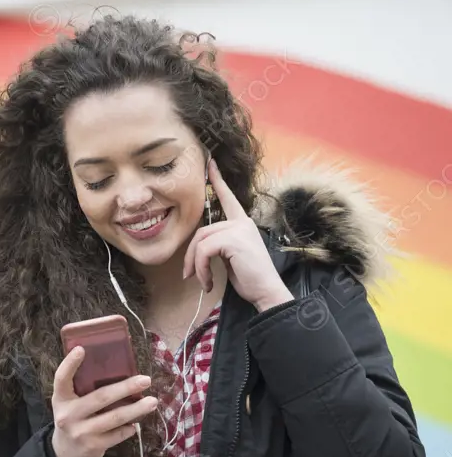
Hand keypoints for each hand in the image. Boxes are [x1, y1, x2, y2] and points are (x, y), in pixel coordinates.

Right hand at [50, 347, 158, 456]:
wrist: (65, 454)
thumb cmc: (73, 419)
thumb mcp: (68, 403)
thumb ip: (82, 389)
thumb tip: (115, 369)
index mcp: (60, 399)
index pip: (61, 378)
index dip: (70, 363)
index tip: (82, 349)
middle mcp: (68, 415)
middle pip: (100, 397)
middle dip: (126, 387)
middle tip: (145, 380)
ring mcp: (81, 432)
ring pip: (115, 417)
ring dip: (136, 409)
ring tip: (152, 402)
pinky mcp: (93, 446)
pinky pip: (118, 434)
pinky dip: (130, 428)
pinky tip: (135, 423)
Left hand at [182, 160, 293, 312]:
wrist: (267, 292)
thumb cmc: (250, 278)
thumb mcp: (232, 256)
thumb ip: (219, 244)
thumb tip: (198, 247)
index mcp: (242, 223)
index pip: (228, 198)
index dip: (218, 181)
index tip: (210, 164)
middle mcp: (241, 222)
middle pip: (201, 231)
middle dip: (190, 255)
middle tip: (189, 275)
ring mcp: (238, 229)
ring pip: (200, 242)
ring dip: (195, 265)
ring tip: (201, 281)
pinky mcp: (233, 239)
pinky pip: (203, 251)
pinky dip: (200, 269)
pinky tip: (208, 282)